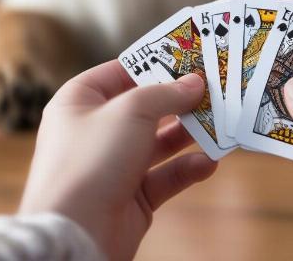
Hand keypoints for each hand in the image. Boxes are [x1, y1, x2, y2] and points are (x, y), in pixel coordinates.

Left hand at [19, 60, 216, 260]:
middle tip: (210, 90)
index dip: (153, 64)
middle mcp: (94, 131)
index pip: (119, 72)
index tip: (187, 58)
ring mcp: (111, 164)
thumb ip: (167, 94)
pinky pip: (163, 176)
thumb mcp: (132, 111)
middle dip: (177, 100)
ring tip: (217, 123)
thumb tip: (195, 83)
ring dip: (187, 133)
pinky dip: (185, 168)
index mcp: (80, 101)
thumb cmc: (90, 160)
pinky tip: (208, 163)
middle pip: (143, 107)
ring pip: (156, 141)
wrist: (75, 234)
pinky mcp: (129, 195)